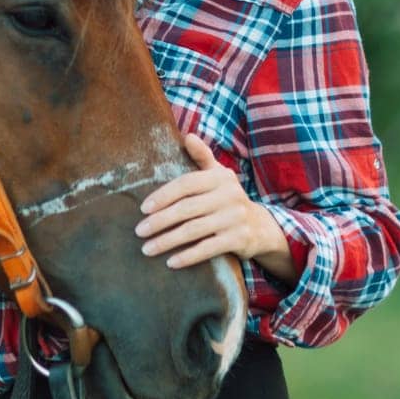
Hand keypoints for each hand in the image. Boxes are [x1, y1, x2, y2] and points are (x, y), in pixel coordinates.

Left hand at [134, 133, 293, 276]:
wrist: (260, 227)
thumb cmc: (227, 198)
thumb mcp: (218, 175)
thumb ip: (202, 156)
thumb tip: (188, 136)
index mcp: (219, 177)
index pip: (186, 184)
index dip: (164, 195)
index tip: (143, 208)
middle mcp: (229, 195)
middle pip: (187, 208)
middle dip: (160, 221)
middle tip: (139, 231)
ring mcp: (235, 218)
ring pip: (194, 230)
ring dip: (168, 241)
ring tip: (147, 249)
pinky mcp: (239, 239)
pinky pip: (209, 248)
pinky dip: (189, 256)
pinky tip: (171, 262)